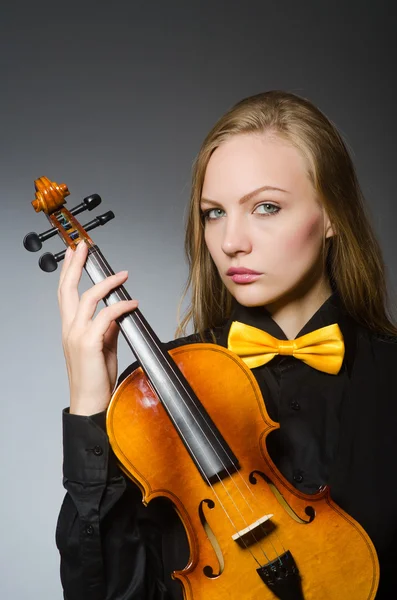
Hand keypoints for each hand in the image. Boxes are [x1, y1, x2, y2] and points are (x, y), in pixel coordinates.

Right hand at [58, 241, 137, 415]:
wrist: (91, 402)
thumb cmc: (96, 378)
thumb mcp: (103, 346)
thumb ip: (107, 327)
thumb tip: (117, 312)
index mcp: (70, 328)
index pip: (65, 293)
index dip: (69, 272)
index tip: (74, 254)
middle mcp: (69, 329)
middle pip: (67, 289)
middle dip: (75, 265)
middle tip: (83, 246)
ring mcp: (77, 335)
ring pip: (89, 298)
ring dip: (107, 282)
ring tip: (123, 275)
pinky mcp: (89, 342)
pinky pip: (107, 315)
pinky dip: (121, 306)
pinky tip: (132, 304)